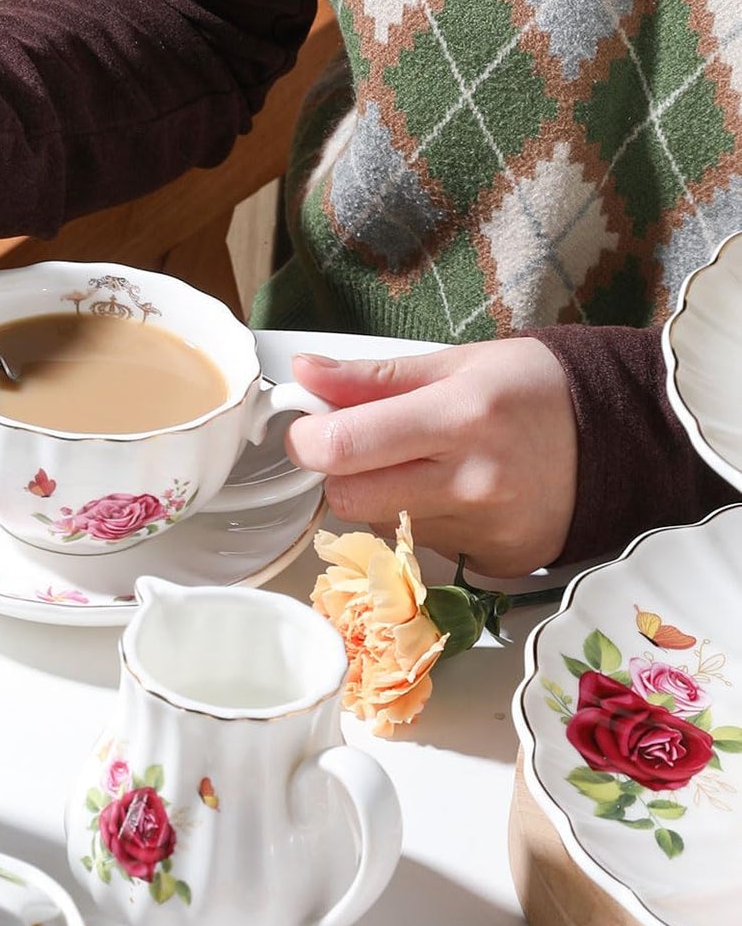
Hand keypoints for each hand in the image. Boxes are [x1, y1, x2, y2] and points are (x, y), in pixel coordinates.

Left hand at [285, 338, 578, 576]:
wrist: (621, 440)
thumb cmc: (535, 390)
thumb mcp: (458, 364)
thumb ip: (373, 378)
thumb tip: (303, 375)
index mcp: (459, 416)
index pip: (344, 446)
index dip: (308, 440)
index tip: (308, 429)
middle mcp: (470, 481)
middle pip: (348, 500)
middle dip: (338, 474)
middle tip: (361, 449)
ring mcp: (481, 529)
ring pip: (380, 526)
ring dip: (382, 499)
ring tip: (426, 467)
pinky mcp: (489, 561)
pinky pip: (418, 548)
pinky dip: (420, 522)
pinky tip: (455, 496)